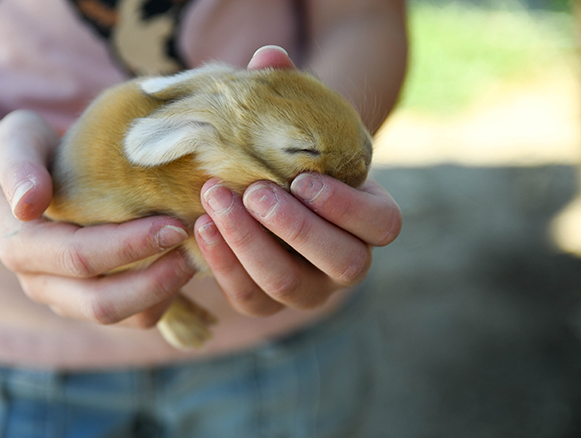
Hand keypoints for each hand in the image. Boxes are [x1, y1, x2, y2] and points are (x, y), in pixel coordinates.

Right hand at [0, 110, 194, 327]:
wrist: (29, 170)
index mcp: (21, 248)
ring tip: (198, 254)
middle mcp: (42, 283)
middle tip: (196, 245)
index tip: (175, 224)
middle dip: (156, 279)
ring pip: (127, 317)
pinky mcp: (97, 300)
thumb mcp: (15, 140)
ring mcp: (70, 298)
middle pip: (103, 304)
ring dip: (167, 291)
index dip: (131, 246)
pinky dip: (169, 294)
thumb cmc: (27, 147)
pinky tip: (187, 260)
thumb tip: (28, 204)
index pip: (81, 258)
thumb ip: (18, 167)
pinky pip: (139, 314)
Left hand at [193, 46, 401, 315]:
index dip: (347, 208)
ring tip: (215, 200)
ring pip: (288, 285)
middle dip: (295, 228)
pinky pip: (247, 296)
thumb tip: (269, 57)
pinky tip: (200, 226)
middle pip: (342, 263)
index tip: (304, 178)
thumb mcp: (293, 126)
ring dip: (249, 244)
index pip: (382, 227)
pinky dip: (222, 263)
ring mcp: (308, 290)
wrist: (260, 193)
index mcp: (370, 220)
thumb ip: (288, 94)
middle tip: (252, 191)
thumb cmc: (287, 157)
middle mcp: (347, 263)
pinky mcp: (266, 303)